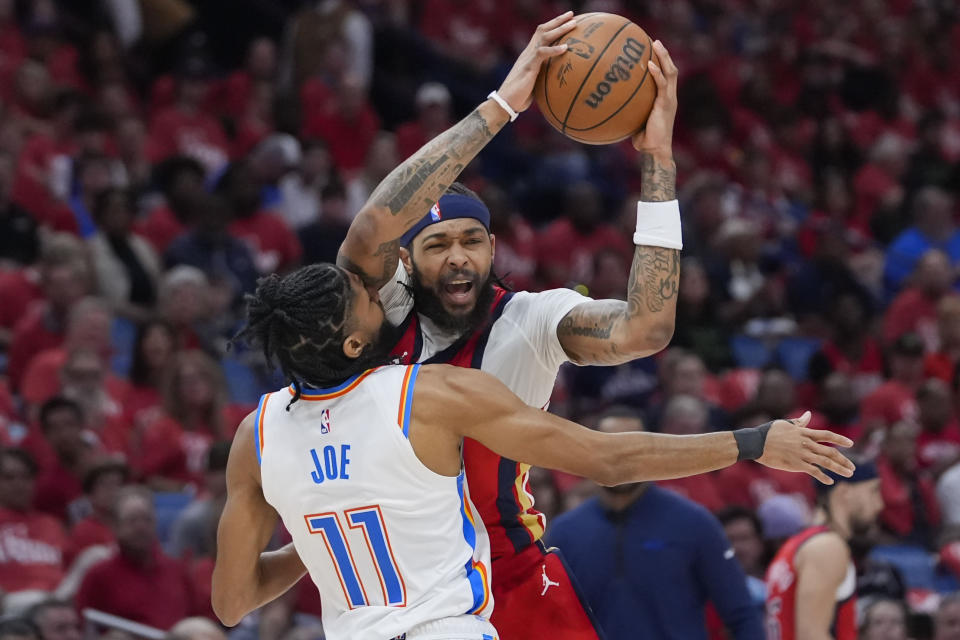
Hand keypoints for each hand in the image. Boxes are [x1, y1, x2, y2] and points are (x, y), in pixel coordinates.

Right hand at [496, 11, 576, 111]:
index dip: (553, 25)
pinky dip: (554, 49)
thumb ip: (544, 77)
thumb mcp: (534, 84)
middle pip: (543, 30)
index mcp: (529, 55)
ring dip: (559, 29)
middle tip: (572, 14)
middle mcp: (528, 53)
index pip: (541, 34)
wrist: (505, 102)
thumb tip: (558, 81)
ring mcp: (528, 58)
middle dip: (558, 20)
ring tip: (573, 24)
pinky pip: (542, 53)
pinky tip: (566, 48)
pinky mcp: (529, 67)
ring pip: (544, 37)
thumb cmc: (520, 97)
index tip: (566, 20)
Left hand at [632, 40, 677, 155]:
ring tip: (656, 45)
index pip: (666, 76)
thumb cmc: (643, 139)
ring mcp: (669, 100)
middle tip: (655, 41)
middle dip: (664, 55)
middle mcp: (669, 96)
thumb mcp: (634, 120)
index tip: (653, 50)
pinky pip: (662, 85)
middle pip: (671, 70)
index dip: (662, 63)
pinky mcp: (665, 104)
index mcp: (665, 99)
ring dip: (664, 57)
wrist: (654, 150)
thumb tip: (610, 103)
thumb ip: (628, 109)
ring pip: (670, 73)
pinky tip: (649, 65)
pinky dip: (657, 74)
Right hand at [757, 412, 855, 483]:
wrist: (756, 442)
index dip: (840, 439)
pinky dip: (823, 477)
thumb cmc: (768, 432)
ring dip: (839, 468)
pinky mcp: (796, 464)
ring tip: (849, 473)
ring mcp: (802, 454)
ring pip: (826, 462)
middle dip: (844, 460)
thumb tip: (809, 414)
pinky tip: (830, 482)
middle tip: (853, 467)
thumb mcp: (785, 424)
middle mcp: (806, 443)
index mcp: (804, 433)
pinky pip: (814, 471)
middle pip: (830, 451)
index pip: (827, 435)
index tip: (851, 444)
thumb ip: (799, 422)